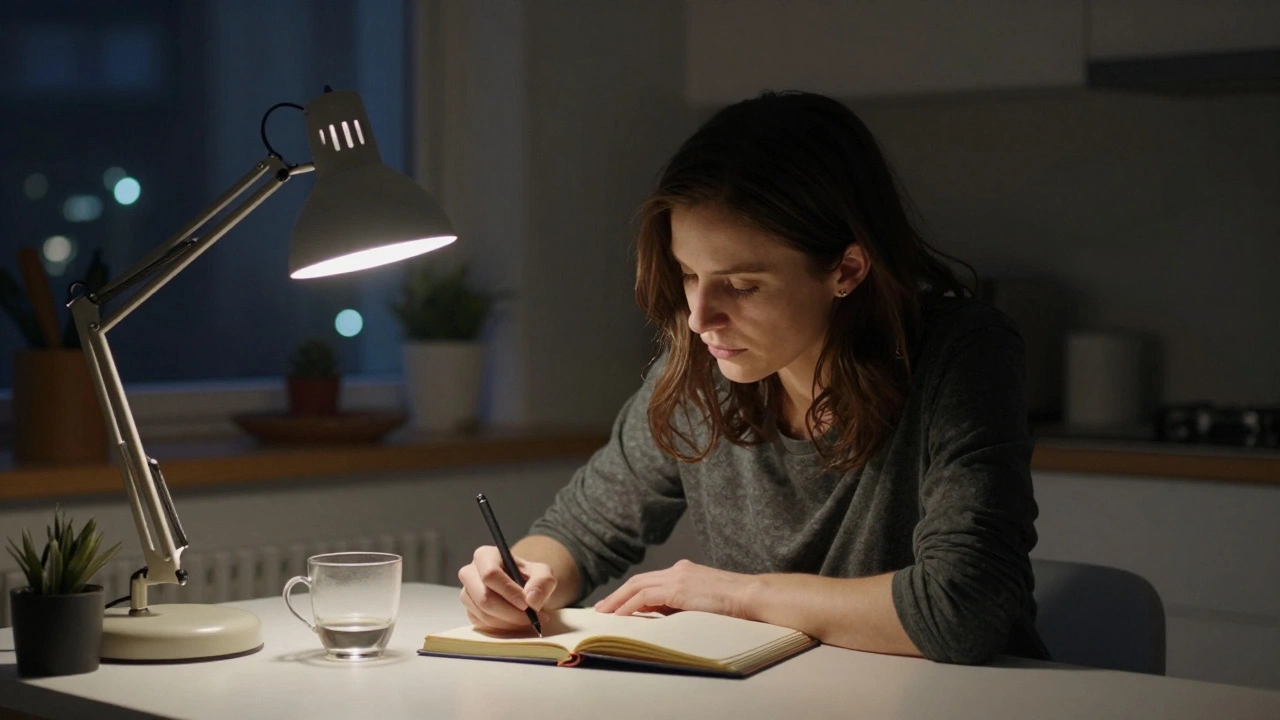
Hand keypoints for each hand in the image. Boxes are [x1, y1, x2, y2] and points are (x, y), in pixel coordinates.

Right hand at [457, 546, 556, 631]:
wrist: (525, 591)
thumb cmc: (531, 578)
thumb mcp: (543, 574)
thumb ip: (542, 582)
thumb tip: (532, 599)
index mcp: (485, 555)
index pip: (490, 574)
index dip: (508, 591)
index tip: (527, 604)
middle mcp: (470, 573)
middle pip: (484, 597)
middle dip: (510, 612)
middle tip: (532, 617)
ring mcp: (467, 593)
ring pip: (484, 614)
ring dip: (510, 621)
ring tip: (529, 620)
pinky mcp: (469, 611)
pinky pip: (483, 624)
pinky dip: (503, 628)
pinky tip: (517, 622)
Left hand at [593, 559, 755, 618]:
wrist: (752, 596)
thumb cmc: (735, 605)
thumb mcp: (702, 603)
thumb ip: (681, 605)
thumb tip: (660, 615)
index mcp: (683, 572)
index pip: (649, 581)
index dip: (630, 593)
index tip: (616, 605)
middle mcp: (677, 570)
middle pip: (638, 581)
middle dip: (617, 595)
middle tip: (601, 609)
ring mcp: (677, 577)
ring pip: (637, 587)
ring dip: (617, 601)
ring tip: (604, 614)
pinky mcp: (678, 589)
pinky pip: (644, 597)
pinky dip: (629, 606)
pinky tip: (620, 616)